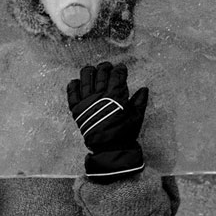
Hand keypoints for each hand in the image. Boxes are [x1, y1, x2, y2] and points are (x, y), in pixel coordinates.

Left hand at [67, 61, 146, 182]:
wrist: (109, 148)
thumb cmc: (125, 132)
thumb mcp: (137, 116)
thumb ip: (140, 101)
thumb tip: (144, 89)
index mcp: (115, 96)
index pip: (117, 76)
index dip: (120, 70)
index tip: (121, 68)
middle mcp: (100, 96)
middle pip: (101, 74)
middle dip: (105, 67)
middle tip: (108, 66)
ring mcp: (87, 102)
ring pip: (86, 79)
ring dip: (89, 71)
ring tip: (92, 69)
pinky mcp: (77, 109)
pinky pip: (72, 93)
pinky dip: (73, 86)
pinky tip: (76, 81)